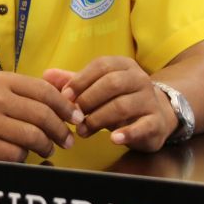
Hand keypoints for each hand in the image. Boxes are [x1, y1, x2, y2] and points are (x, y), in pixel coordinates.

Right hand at [0, 71, 79, 161]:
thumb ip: (28, 91)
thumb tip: (67, 98)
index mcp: (2, 80)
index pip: (44, 91)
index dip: (65, 106)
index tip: (76, 117)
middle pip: (42, 116)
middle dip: (60, 130)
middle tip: (67, 140)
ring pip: (32, 137)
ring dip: (46, 146)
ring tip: (47, 148)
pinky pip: (15, 155)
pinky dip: (24, 157)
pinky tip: (22, 154)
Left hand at [44, 57, 177, 152]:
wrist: (156, 115)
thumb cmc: (119, 99)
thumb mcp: (97, 87)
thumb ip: (73, 81)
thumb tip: (46, 75)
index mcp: (123, 65)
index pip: (101, 66)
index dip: (81, 80)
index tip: (65, 96)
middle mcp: (139, 79)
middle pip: (112, 84)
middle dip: (88, 100)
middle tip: (73, 115)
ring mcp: (150, 100)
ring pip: (123, 105)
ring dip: (98, 119)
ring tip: (83, 130)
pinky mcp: (156, 122)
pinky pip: (143, 126)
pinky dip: (126, 133)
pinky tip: (112, 139)